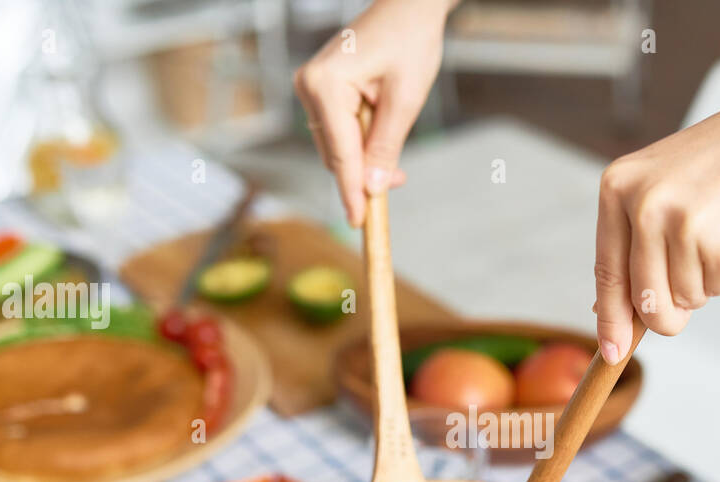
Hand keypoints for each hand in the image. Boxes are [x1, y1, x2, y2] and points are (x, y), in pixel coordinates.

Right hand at [293, 0, 454, 225]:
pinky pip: (339, 132)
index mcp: (325, 85)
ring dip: (365, 161)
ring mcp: (312, 88)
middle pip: (334, 154)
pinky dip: (361, 145)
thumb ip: (386, 146)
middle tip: (397, 184)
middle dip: (363, 175)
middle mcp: (309, 86)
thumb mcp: (405, 100)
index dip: (352, 191)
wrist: (409, 7)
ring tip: (396, 161)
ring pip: (336, 147)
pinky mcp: (322, 91)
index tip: (358, 223)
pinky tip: (381, 143)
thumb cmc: (410, 41)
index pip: (340, 153)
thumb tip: (372, 188)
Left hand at [593, 94, 719, 361]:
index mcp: (618, 186)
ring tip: (719, 233)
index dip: (610, 319)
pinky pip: (717, 291)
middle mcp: (644, 205)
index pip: (607, 270)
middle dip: (667, 314)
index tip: (611, 353)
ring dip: (704, 283)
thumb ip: (631, 242)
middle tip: (689, 290)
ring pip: (683, 300)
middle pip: (644, 301)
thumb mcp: (661, 185)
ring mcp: (683, 226)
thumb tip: (609, 311)